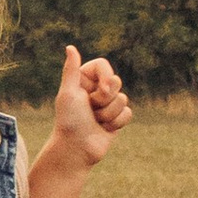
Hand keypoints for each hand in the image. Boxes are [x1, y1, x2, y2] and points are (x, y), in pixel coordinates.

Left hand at [53, 44, 130, 161]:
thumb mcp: (68, 93)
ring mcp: (107, 104)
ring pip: (123, 99)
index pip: (103, 65)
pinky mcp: (116, 118)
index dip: (105, 77)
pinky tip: (104, 129)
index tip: (99, 92)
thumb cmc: (69, 121)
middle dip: (105, 99)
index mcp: (83, 79)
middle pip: (116, 82)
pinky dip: (116, 123)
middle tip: (91, 109)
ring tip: (95, 122)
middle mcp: (95, 89)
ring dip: (108, 114)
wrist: (76, 149)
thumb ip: (71, 70)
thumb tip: (70, 47)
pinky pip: (128, 113)